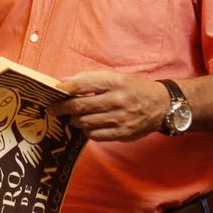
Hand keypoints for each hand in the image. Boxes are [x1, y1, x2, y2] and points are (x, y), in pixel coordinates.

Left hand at [49, 70, 169, 141]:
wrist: (160, 105)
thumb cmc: (131, 88)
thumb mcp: (113, 77)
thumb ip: (88, 78)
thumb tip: (63, 82)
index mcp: (114, 82)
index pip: (82, 85)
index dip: (64, 89)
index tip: (54, 92)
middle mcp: (117, 100)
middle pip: (80, 106)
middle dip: (62, 108)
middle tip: (52, 109)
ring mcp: (120, 118)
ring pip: (85, 122)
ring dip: (74, 120)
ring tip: (72, 116)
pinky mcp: (122, 133)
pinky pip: (95, 135)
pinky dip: (87, 130)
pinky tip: (88, 125)